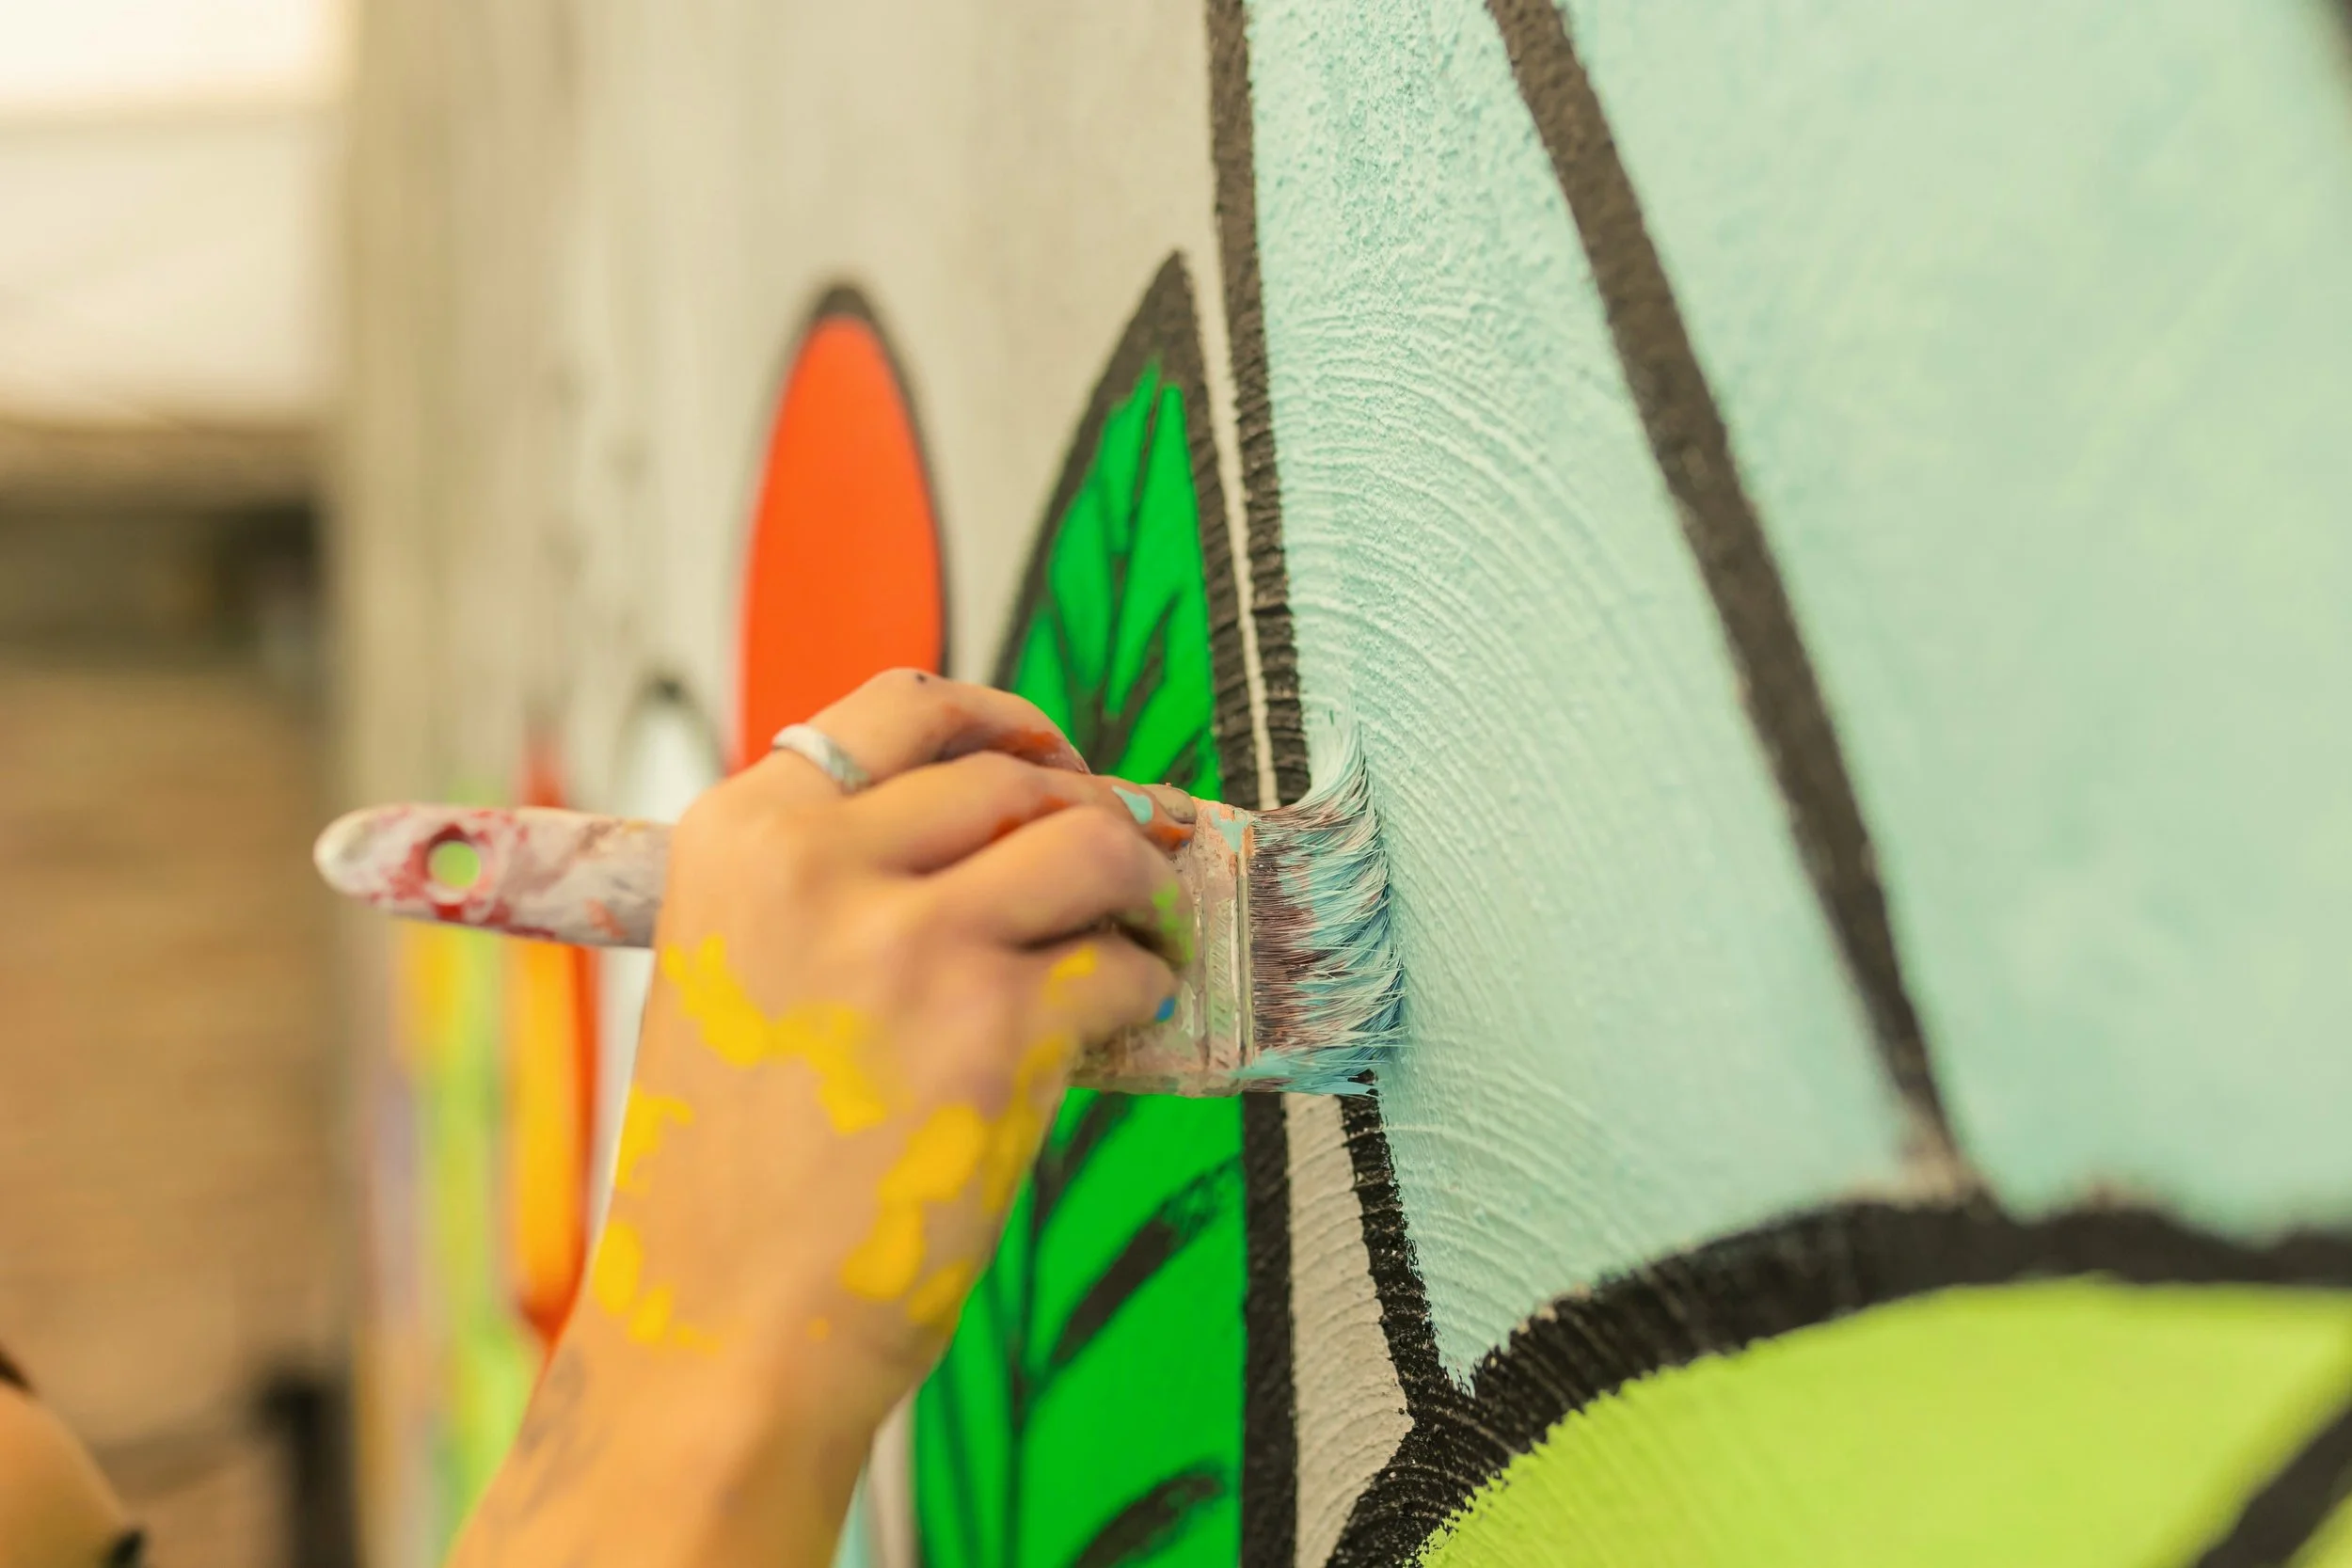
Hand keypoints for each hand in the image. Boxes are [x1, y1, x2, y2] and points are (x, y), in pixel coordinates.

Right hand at [453, 669, 1195, 1567]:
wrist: (719, 1335)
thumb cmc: (728, 1178)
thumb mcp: (731, 977)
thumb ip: (830, 884)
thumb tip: (991, 830)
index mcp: (739, 837)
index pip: (902, 706)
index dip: (1006, 721)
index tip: (1053, 756)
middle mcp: (816, 864)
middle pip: (1014, 774)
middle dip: (1089, 812)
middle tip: (1120, 867)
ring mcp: (911, 941)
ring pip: (1089, 844)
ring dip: (1138, 887)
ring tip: (1142, 936)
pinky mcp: (996, 1029)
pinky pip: (1120, 967)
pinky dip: (1142, 991)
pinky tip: (1118, 1030)